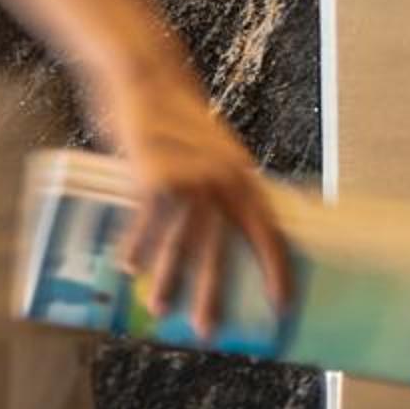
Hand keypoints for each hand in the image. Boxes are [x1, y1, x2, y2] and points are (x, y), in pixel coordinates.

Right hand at [89, 60, 292, 338]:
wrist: (142, 77)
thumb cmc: (173, 116)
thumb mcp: (212, 150)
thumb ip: (219, 184)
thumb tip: (219, 227)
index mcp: (244, 178)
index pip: (270, 236)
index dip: (277, 273)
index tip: (282, 308)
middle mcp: (221, 182)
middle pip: (220, 252)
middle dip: (213, 295)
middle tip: (208, 331)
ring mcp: (188, 179)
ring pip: (180, 244)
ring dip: (168, 280)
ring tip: (161, 309)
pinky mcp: (153, 177)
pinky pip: (144, 222)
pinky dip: (135, 246)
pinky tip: (128, 266)